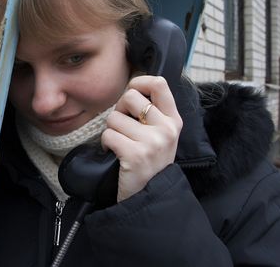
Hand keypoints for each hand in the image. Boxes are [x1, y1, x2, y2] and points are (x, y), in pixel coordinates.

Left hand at [101, 76, 182, 201]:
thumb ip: (152, 112)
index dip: (139, 82)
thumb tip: (133, 87)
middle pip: (130, 97)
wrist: (150, 197)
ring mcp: (152, 142)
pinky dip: (105, 144)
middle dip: (119, 109)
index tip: (131, 93)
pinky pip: (108, 135)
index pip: (159, 83)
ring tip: (120, 144)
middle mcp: (167, 129)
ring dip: (111, 130)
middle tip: (122, 127)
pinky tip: (114, 154)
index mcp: (173, 120)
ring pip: (114, 117)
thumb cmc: (149, 162)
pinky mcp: (136, 154)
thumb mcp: (161, 135)